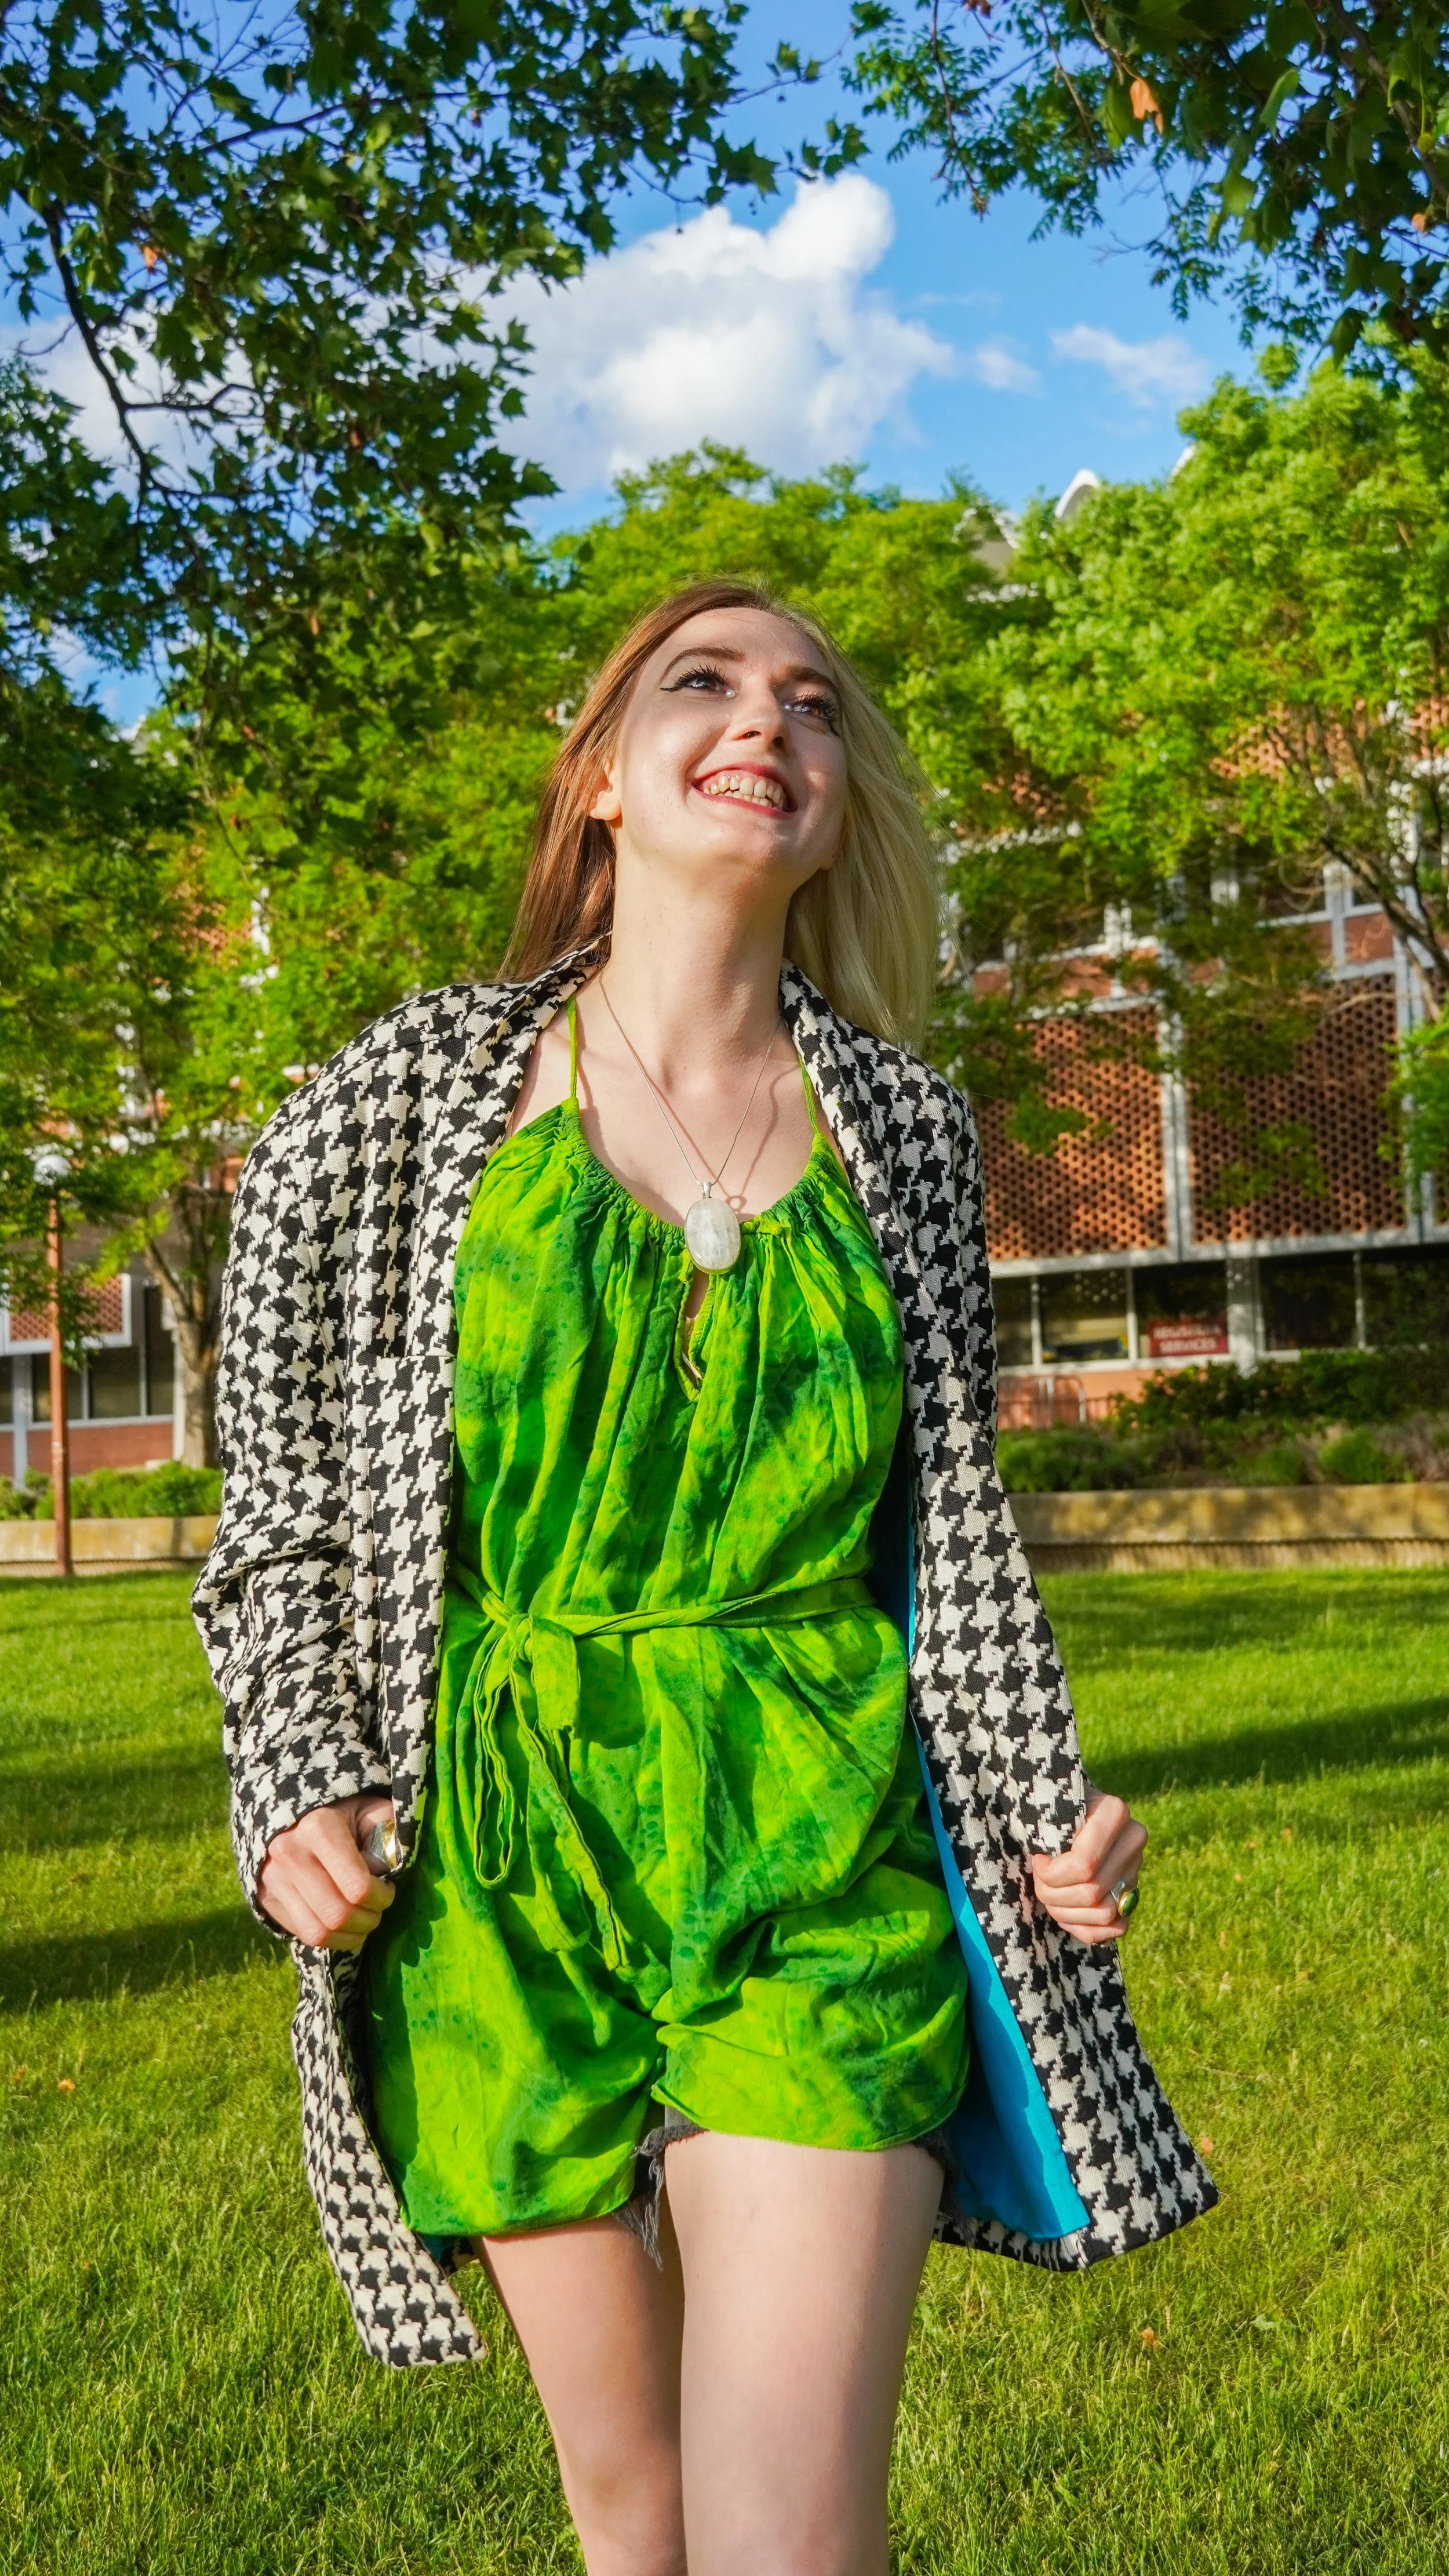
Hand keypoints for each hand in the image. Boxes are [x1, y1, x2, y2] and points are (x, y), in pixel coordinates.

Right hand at [257, 1794, 397, 1950]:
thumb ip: (388, 1837)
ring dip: (350, 1936)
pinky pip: (303, 1934)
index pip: (357, 1887)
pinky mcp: (265, 1897)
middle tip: (377, 1908)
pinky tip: (343, 1924)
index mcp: (319, 1828)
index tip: (389, 1888)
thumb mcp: (372, 1811)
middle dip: (368, 1920)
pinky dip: (330, 1939)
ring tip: (363, 1921)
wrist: (295, 1811)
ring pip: (318, 1933)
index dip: (382, 1898)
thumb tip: (387, 1873)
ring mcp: (273, 1878)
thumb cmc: (344, 1812)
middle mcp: (289, 1853)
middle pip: (337, 1915)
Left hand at [1031, 1788, 1146, 1945]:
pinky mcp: (1132, 1895)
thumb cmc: (1049, 1812)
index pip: (1083, 1865)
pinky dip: (1085, 1927)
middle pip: (1091, 1892)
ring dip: (1066, 1912)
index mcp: (1114, 1813)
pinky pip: (1115, 1928)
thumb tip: (1041, 1861)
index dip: (1051, 1873)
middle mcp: (1132, 1841)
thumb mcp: (1045, 1811)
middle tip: (1038, 1879)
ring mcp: (1135, 1869)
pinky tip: (1065, 1911)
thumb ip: (1044, 1828)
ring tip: (1049, 1893)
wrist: (1067, 1816)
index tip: (1037, 1860)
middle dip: (1054, 1894)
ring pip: (1104, 1913)